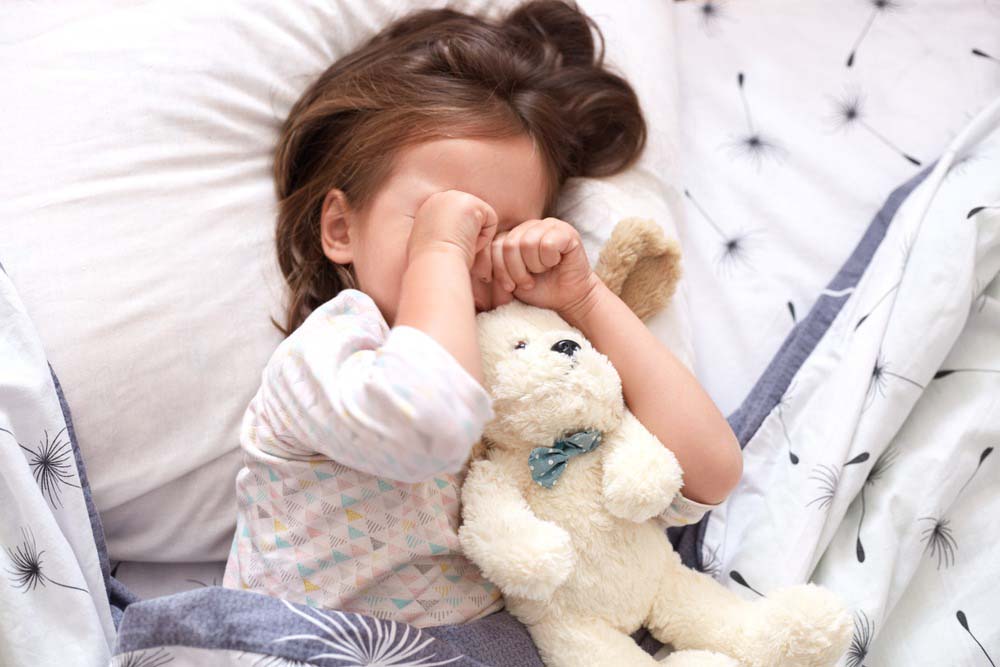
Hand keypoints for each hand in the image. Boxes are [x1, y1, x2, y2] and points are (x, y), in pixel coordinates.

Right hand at [408, 190, 498, 272]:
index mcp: (428, 208)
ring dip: (474, 239)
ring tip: (457, 246)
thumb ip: (440, 235)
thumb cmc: (430, 265)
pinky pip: (491, 221)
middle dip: (467, 236)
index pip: (456, 220)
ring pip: (481, 220)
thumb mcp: (430, 245)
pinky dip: (484, 239)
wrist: (432, 263)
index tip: (447, 251)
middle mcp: (440, 197)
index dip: (458, 239)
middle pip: (470, 218)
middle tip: (453, 250)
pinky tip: (467, 242)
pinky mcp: (472, 202)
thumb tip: (452, 242)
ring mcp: (456, 197)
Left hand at [482, 217, 599, 315]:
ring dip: (534, 267)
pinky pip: (548, 243)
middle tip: (527, 282)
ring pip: (528, 243)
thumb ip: (494, 265)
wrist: (566, 299)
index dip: (500, 270)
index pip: (495, 245)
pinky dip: (549, 260)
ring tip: (541, 273)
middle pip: (509, 244)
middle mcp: (530, 226)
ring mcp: (549, 226)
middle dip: (516, 271)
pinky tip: (555, 264)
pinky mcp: (567, 232)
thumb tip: (469, 261)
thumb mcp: (509, 278)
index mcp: (513, 234)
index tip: (509, 286)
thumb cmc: (538, 289)